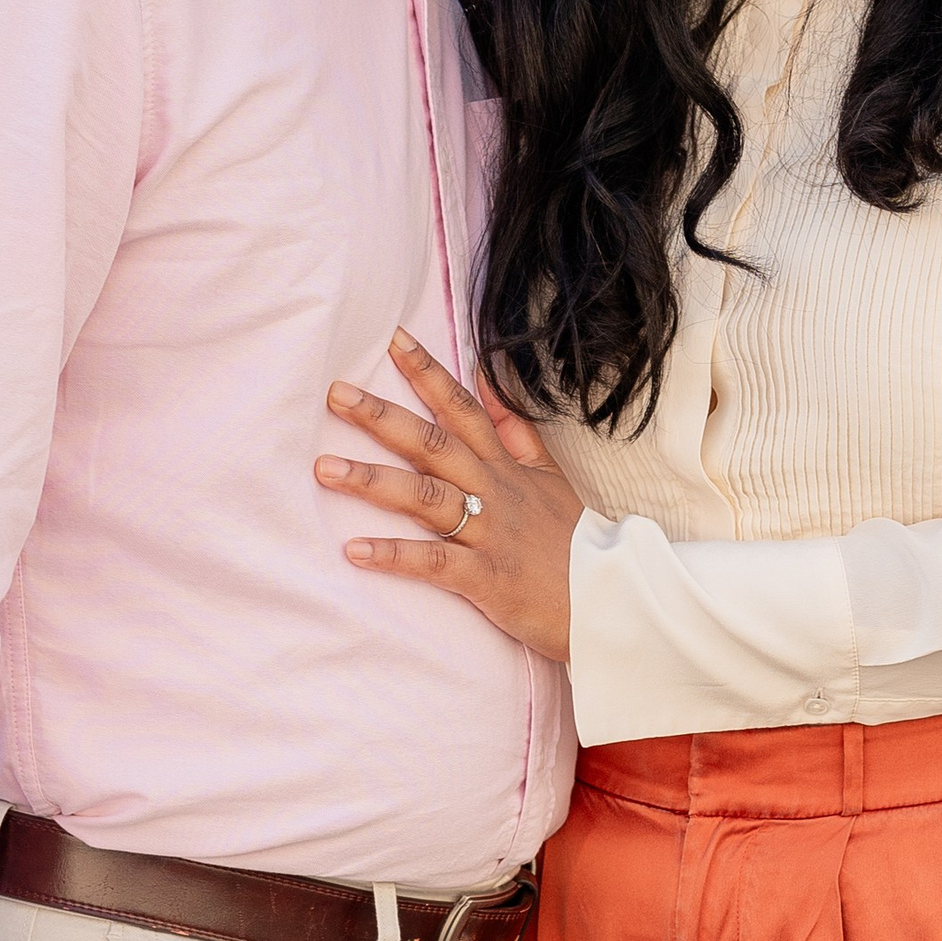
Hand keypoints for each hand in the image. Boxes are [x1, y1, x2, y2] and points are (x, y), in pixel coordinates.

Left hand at [318, 330, 578, 663]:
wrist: (615, 600)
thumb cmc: (577, 544)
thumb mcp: (550, 478)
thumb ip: (516, 432)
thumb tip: (488, 381)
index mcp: (506, 468)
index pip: (463, 409)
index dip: (429, 373)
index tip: (393, 340)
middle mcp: (494, 492)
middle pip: (433, 444)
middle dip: (383, 416)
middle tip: (336, 394)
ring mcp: (491, 533)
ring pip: (426, 497)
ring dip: (374, 482)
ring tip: (326, 469)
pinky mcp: (488, 578)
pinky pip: (435, 562)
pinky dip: (395, 555)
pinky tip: (355, 549)